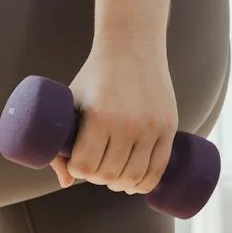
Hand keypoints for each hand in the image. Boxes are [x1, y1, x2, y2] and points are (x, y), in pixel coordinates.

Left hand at [51, 45, 177, 194]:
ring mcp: (150, 127)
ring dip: (120, 184)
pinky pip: (158, 169)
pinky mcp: (168, 128)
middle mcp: (126, 123)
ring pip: (133, 176)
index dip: (78, 170)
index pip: (85, 166)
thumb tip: (66, 183)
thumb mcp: (74, 101)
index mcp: (98, 116)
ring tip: (114, 178)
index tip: (78, 163)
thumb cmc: (96, 77)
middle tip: (96, 169)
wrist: (132, 48)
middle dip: (98, 178)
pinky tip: (135, 185)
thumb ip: (63, 142)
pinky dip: (145, 183)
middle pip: (109, 174)